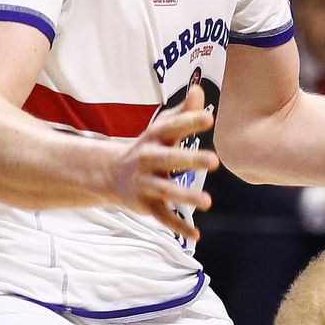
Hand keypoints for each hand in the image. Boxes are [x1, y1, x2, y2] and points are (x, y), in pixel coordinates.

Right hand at [104, 80, 218, 237]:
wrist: (110, 174)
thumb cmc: (149, 147)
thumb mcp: (162, 129)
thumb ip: (183, 112)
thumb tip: (200, 89)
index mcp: (154, 138)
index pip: (172, 127)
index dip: (189, 121)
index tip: (209, 117)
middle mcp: (148, 160)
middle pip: (169, 159)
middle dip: (190, 160)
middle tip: (214, 161)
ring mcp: (146, 183)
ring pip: (166, 190)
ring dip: (185, 197)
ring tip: (207, 202)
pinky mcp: (146, 205)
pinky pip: (163, 217)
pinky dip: (178, 227)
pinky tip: (196, 236)